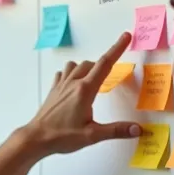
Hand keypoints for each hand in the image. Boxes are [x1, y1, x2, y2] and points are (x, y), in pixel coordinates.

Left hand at [22, 32, 142, 155]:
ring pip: (75, 66)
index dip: (117, 49)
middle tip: (112, 74)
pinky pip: (63, 73)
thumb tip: (137, 129)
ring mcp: (61, 85)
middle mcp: (73, 83)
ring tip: (93, 78)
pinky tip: (73, 83)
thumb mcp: (92, 135)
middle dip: (103, 64)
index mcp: (85, 90)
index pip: (105, 64)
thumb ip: (115, 130)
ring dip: (86, 67)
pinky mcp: (53, 91)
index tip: (126, 36)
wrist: (36, 138)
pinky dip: (71, 73)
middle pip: (91, 64)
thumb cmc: (62, 136)